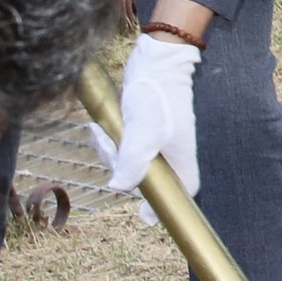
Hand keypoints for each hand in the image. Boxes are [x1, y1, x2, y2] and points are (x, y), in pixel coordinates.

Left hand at [108, 32, 200, 224]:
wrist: (156, 64)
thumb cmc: (156, 98)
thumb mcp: (143, 132)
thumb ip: (132, 161)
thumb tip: (118, 188)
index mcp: (181, 164)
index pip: (177, 198)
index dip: (162, 208)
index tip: (143, 216)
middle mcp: (172, 159)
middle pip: (143, 182)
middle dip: (118, 167)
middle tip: (109, 143)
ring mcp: (158, 148)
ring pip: (128, 166)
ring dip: (110, 152)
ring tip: (101, 130)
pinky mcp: (145, 136)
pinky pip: (123, 150)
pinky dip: (109, 143)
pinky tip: (100, 128)